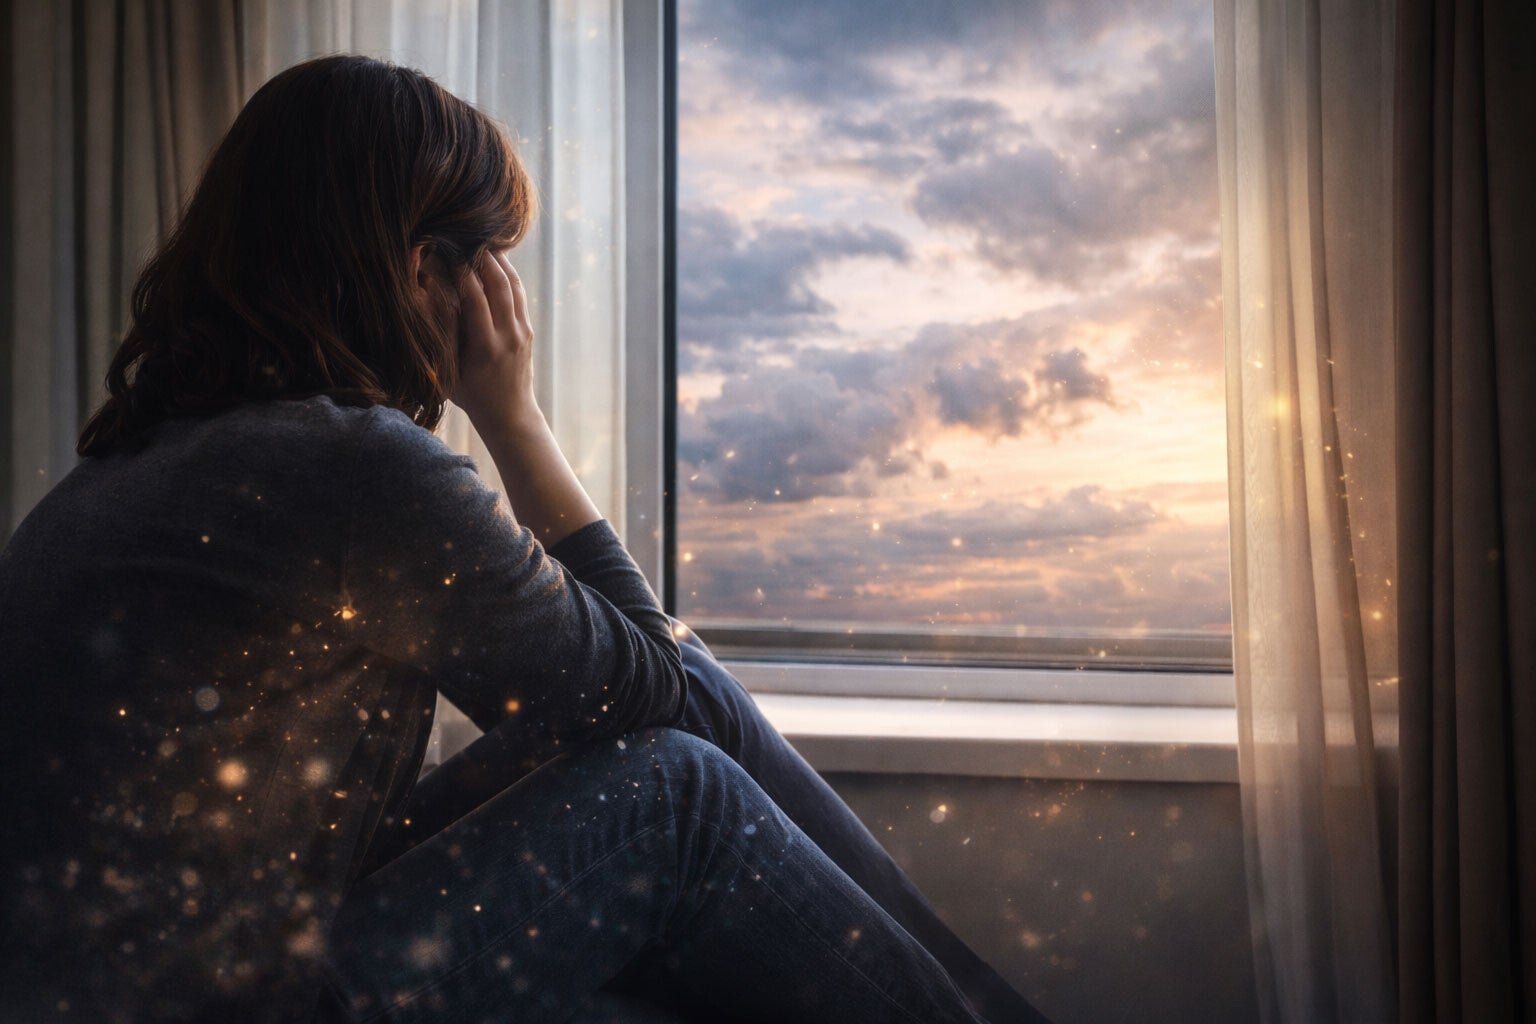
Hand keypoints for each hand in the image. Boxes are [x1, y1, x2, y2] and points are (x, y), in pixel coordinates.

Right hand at [449, 249, 539, 433]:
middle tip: (464, 237)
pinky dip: (507, 274)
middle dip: (482, 257)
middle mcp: (508, 336)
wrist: (509, 414)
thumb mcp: (447, 370)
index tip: (445, 251)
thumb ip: (439, 335)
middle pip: (499, 285)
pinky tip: (495, 261)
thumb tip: (426, 297)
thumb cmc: (470, 395)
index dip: (461, 271)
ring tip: (480, 241)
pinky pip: (519, 295)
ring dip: (498, 261)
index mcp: (485, 347)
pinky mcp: (527, 330)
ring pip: (513, 286)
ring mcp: (521, 332)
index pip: (475, 298)